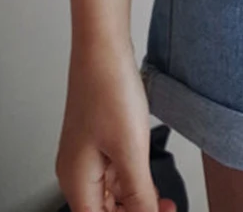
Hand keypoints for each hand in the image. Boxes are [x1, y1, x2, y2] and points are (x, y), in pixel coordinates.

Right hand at [55, 42, 175, 211]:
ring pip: (110, 193)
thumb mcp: (130, 150)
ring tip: (164, 199)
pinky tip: (149, 175)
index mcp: (77, 181)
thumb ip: (138, 194)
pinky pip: (113, 171)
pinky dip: (132, 179)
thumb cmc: (108, 89)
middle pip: (104, 211)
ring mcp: (86, 155)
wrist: (103, 47)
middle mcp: (77, 171)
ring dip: (136, 199)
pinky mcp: (97, 139)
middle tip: (166, 208)